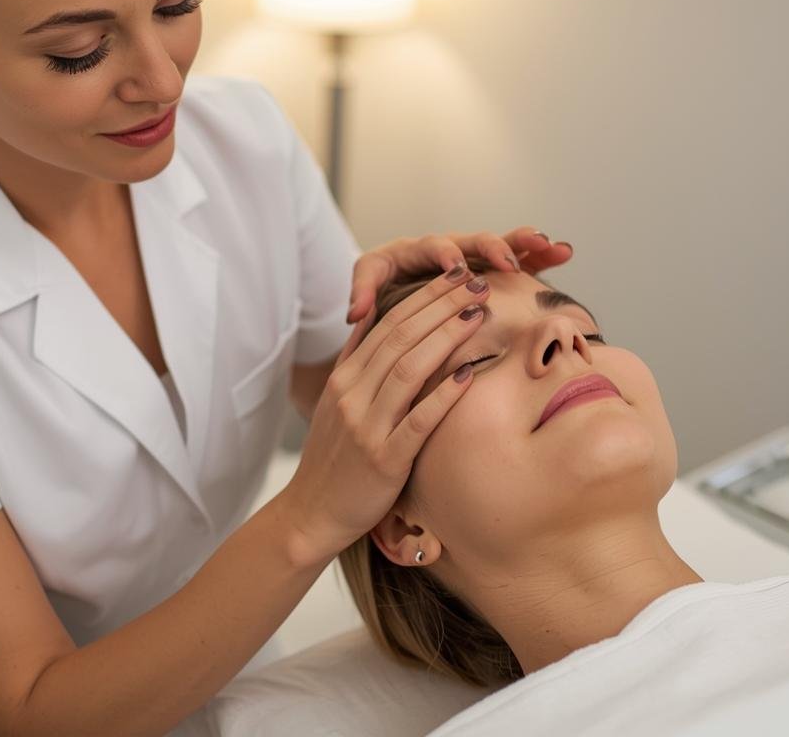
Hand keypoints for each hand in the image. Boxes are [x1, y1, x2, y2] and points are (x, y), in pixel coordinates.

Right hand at [275, 264, 491, 566]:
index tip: (455, 276)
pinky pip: (417, 422)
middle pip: (401, 337)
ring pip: (408, 370)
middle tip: (475, 283)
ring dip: (446, 338)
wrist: (311, 512)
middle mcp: (352, 396)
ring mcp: (366, 426)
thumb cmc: (333, 459)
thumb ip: (355, 361)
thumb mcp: (336, 403)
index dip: (424, 297)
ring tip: (477, 315)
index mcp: (345, 379)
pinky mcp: (382, 460)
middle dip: (441, 306)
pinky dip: (442, 396)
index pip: (388, 324)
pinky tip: (468, 376)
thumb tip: (370, 317)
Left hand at [340, 226, 572, 356]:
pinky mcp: (490, 267)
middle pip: (474, 240)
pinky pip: (519, 258)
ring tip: (553, 245)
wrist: (393, 280)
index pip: (434, 247)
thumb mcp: (368, 279)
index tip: (457, 268)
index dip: (445, 255)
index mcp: (418, 249)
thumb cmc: (380, 280)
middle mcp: (450, 246)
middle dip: (492, 249)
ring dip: (527, 245)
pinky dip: (540, 255)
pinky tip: (564, 252)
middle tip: (509, 263)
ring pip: (503, 244)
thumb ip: (362, 291)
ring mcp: (474, 256)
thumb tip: (354, 314)